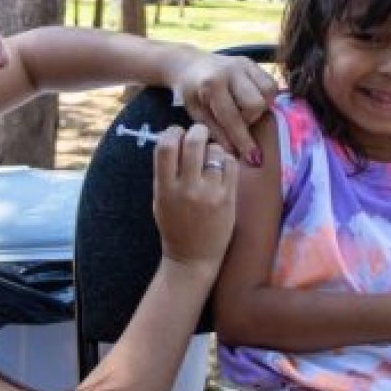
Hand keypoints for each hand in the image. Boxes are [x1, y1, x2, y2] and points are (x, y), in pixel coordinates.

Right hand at [152, 124, 238, 280]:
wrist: (192, 258)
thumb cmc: (174, 226)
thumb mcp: (159, 199)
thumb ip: (165, 171)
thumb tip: (174, 138)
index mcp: (165, 189)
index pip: (166, 146)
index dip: (172, 133)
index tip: (176, 135)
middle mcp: (188, 189)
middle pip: (194, 141)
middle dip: (196, 131)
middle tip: (197, 135)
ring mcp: (210, 193)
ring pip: (215, 151)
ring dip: (212, 149)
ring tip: (209, 158)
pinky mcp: (229, 198)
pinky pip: (231, 164)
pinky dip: (226, 161)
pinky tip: (220, 169)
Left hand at [168, 48, 276, 160]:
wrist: (191, 65)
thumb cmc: (191, 92)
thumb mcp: (197, 113)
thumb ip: (216, 132)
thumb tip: (235, 153)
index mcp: (212, 84)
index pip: (232, 117)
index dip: (243, 139)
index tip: (252, 156)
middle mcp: (231, 70)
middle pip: (257, 102)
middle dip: (251, 118)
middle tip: (238, 120)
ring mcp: (245, 64)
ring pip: (269, 91)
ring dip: (261, 106)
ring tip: (244, 109)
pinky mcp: (253, 62)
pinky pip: (271, 83)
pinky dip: (265, 96)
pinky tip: (250, 100)